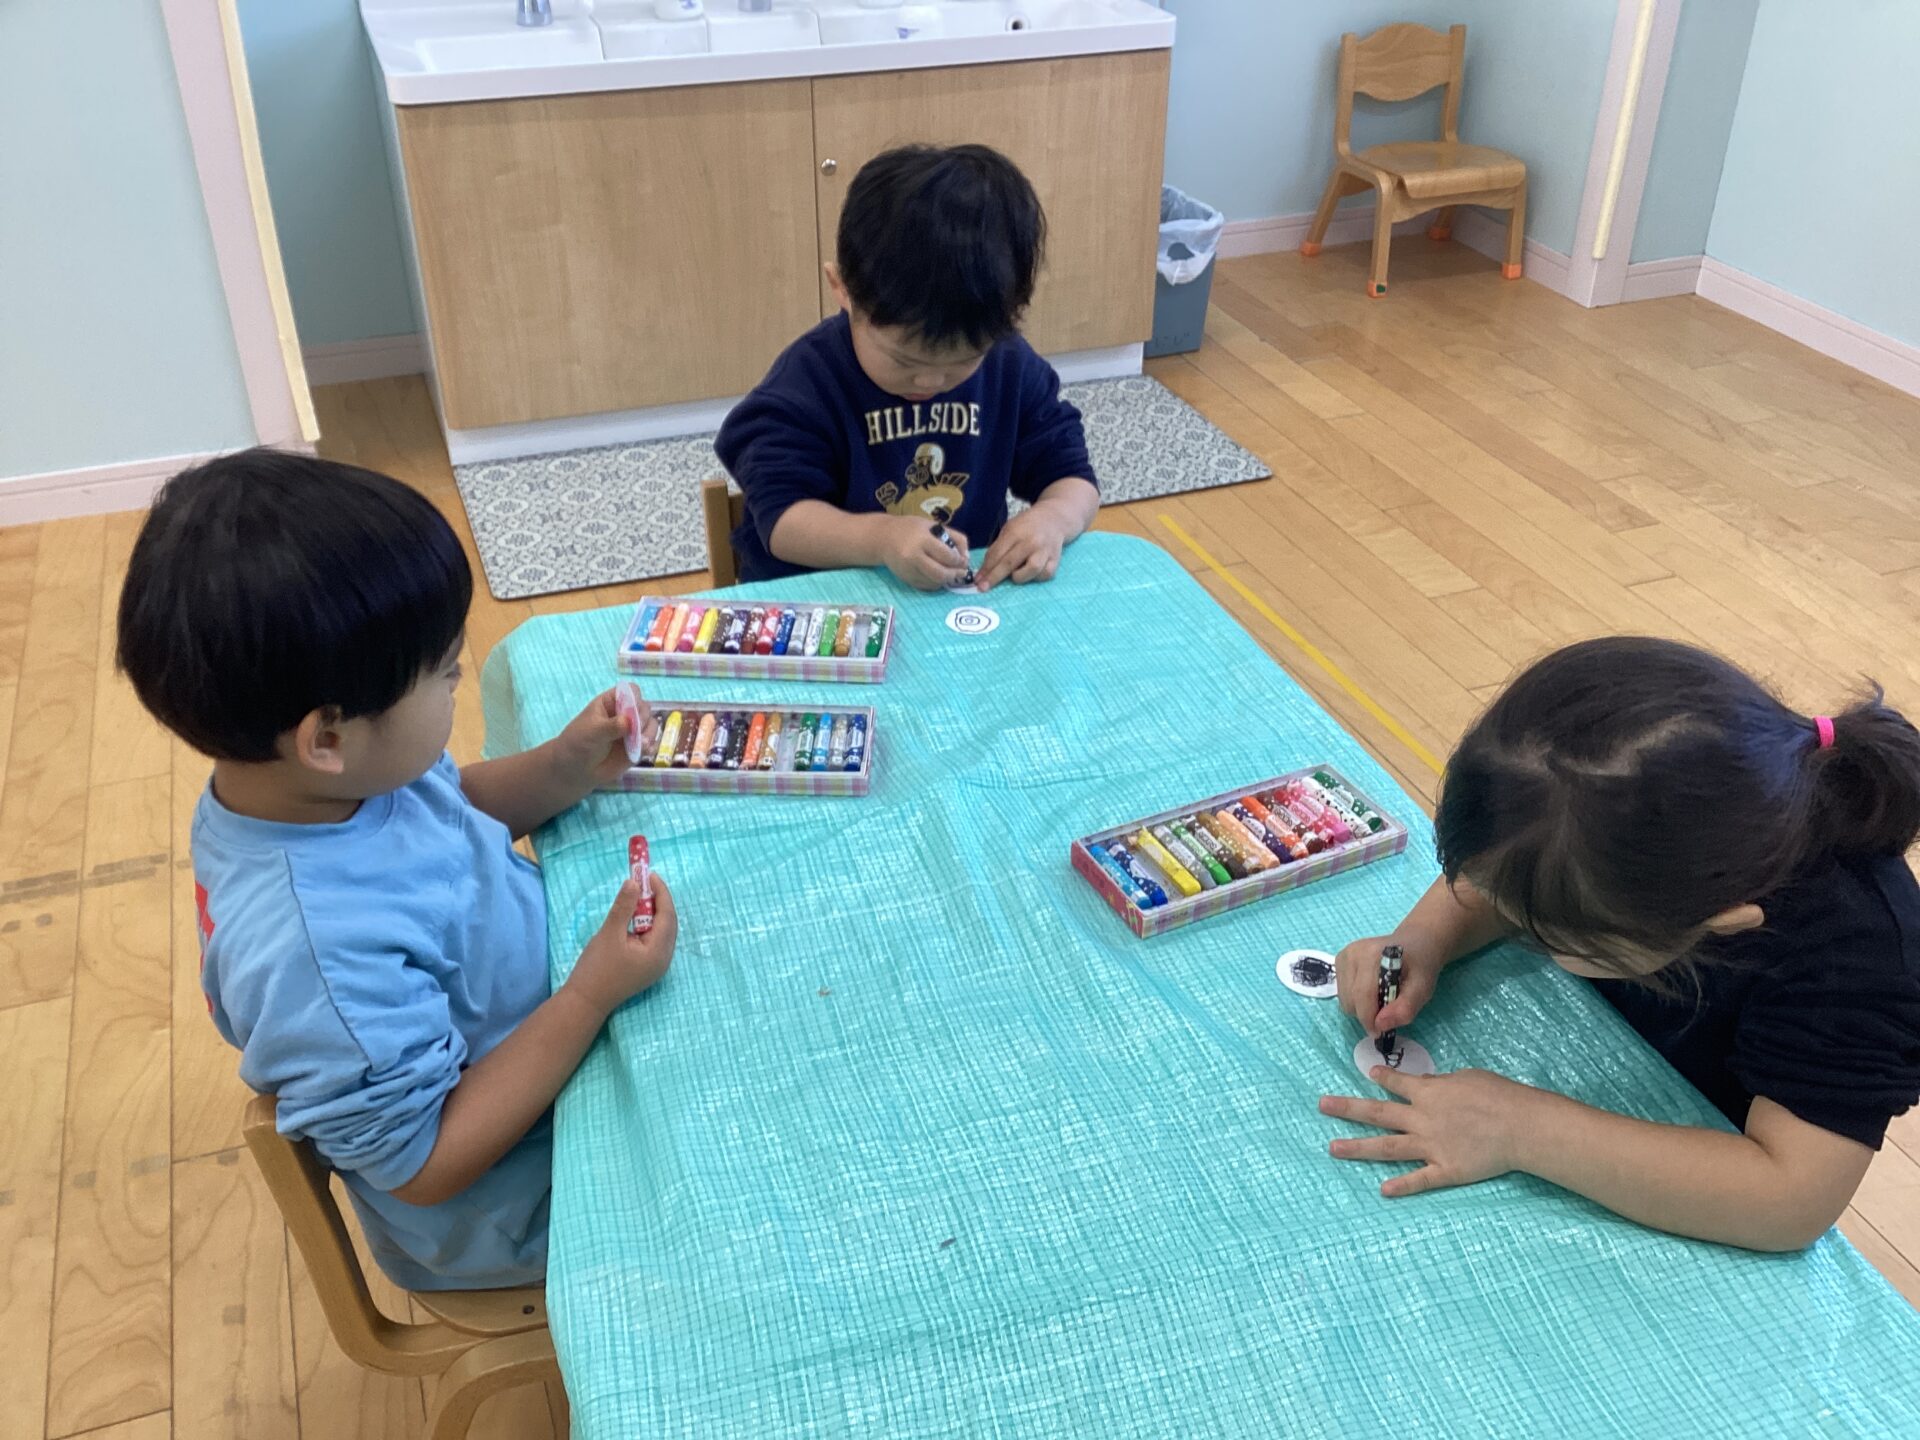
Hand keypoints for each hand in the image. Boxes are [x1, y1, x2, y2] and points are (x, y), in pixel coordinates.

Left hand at [553, 687, 648, 786]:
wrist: (575, 769)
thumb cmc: (578, 743)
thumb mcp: (592, 731)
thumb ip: (611, 726)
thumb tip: (629, 721)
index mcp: (611, 703)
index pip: (631, 691)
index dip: (635, 698)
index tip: (632, 712)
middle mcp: (624, 714)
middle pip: (644, 707)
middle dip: (643, 719)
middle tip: (636, 732)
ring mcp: (632, 731)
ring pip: (651, 725)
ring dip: (650, 734)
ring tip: (641, 746)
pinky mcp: (637, 747)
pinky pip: (651, 743)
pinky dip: (651, 746)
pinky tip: (646, 752)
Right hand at [565, 873, 677, 1015]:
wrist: (586, 1001)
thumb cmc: (597, 968)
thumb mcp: (610, 933)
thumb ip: (624, 907)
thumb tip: (635, 882)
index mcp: (659, 951)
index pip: (668, 915)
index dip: (660, 892)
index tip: (649, 874)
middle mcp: (664, 959)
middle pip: (668, 922)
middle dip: (658, 900)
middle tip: (644, 881)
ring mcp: (657, 965)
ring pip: (662, 931)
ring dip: (652, 912)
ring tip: (638, 895)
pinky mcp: (647, 967)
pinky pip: (654, 939)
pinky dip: (647, 924)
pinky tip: (635, 916)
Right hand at [877, 516, 969, 589]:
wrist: (883, 538)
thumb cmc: (911, 528)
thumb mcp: (933, 526)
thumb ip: (954, 537)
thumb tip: (966, 557)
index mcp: (922, 540)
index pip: (947, 556)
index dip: (959, 560)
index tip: (962, 560)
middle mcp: (914, 556)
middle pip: (940, 574)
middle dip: (955, 575)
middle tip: (961, 572)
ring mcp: (908, 570)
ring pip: (934, 583)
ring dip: (946, 580)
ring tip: (951, 573)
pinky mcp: (906, 579)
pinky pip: (926, 586)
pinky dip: (936, 583)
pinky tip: (938, 575)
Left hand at [975, 505, 1070, 590]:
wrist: (1053, 519)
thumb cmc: (1027, 526)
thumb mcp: (1009, 529)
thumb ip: (998, 548)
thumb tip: (984, 571)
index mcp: (1016, 532)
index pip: (997, 553)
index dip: (986, 568)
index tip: (977, 580)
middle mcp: (1031, 541)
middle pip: (1010, 563)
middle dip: (994, 577)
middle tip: (983, 587)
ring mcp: (1045, 551)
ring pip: (1032, 570)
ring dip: (1019, 577)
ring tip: (1015, 575)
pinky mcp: (1056, 559)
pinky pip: (1045, 574)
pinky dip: (1036, 578)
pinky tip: (1031, 574)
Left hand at [1320, 1066, 1540, 1196]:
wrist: (1520, 1125)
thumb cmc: (1498, 1095)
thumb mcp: (1467, 1077)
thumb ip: (1441, 1083)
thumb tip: (1426, 1083)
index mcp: (1428, 1093)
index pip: (1396, 1083)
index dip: (1381, 1077)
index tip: (1368, 1074)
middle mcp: (1421, 1119)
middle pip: (1378, 1113)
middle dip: (1348, 1109)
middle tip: (1321, 1106)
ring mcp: (1431, 1146)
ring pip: (1387, 1147)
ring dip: (1359, 1147)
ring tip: (1332, 1148)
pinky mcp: (1446, 1170)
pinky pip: (1420, 1179)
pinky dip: (1402, 1186)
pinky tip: (1383, 1190)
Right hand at [1336, 933, 1443, 1035]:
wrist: (1416, 943)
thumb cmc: (1421, 966)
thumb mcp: (1423, 989)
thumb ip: (1405, 1008)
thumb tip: (1380, 1025)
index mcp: (1372, 955)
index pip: (1362, 996)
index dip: (1369, 1020)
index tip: (1381, 1033)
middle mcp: (1352, 953)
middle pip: (1350, 1000)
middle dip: (1367, 1015)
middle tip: (1387, 1012)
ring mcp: (1344, 955)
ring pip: (1343, 999)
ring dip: (1361, 1008)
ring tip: (1381, 999)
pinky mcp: (1339, 960)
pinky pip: (1341, 992)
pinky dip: (1355, 999)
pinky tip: (1371, 990)